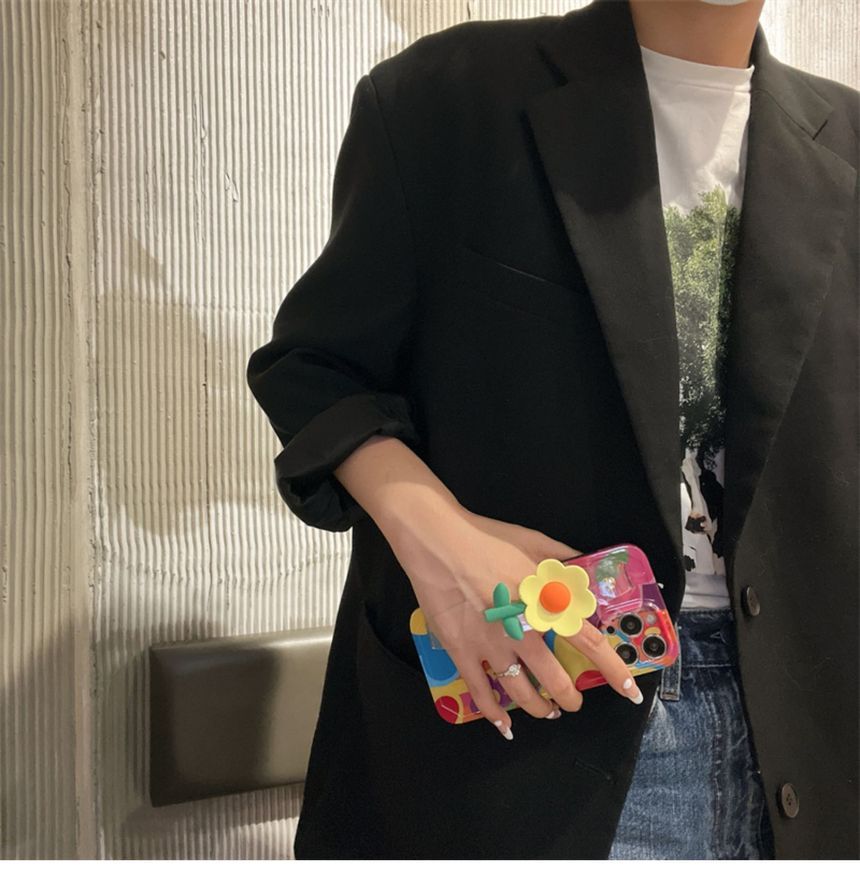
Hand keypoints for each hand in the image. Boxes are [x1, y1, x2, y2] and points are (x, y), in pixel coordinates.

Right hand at [386, 503, 644, 739]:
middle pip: (556, 679)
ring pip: (522, 693)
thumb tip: (585, 569)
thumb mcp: (534, 541)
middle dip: (570, 697)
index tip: (628, 690)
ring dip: (540, 708)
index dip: (613, 670)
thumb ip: (562, 559)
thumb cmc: (487, 539)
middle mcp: (524, 634)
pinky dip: (494, 713)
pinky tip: (504, 726)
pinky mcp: (462, 653)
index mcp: (545, 606)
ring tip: (548, 712)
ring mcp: (491, 648)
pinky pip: (480, 692)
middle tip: (573, 702)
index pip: (589, 644)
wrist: (439, 542)